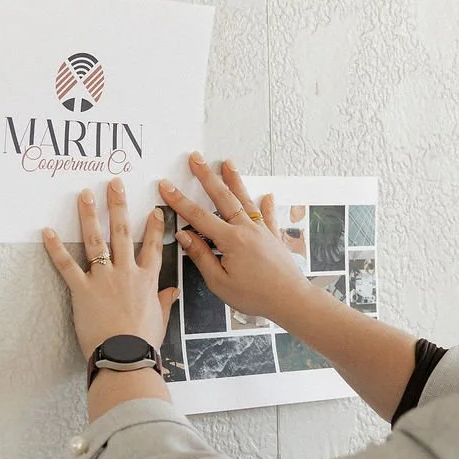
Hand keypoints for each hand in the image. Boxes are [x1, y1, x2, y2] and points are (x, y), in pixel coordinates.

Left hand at [42, 180, 178, 359]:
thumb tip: (173, 291)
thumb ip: (165, 301)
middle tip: (114, 185)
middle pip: (122, 233)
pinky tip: (46, 231)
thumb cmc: (144, 342)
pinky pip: (66, 265)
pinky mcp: (82, 290)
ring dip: (89, 215)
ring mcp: (103, 279)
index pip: (153, 247)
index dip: (154, 227)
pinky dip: (55, 248)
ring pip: (95, 241)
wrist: (125, 356)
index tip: (154, 209)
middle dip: (119, 206)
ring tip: (84, 194)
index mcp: (147, 280)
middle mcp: (126, 273)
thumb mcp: (160, 319)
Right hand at [160, 153, 319, 328]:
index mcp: (231, 240)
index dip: (179, 201)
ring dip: (234, 180)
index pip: (198, 216)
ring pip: (245, 200)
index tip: (166, 186)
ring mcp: (263, 231)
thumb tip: (185, 236)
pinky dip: (266, 205)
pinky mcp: (274, 237)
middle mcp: (247, 229)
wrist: (291, 300)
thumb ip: (202, 256)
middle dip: (206, 176)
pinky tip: (266, 195)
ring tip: (226, 163)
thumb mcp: (220, 283)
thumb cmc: (256, 296)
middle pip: (222, 197)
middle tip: (196, 158)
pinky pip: (268, 216)